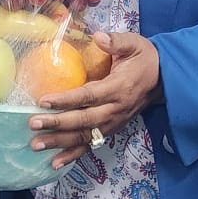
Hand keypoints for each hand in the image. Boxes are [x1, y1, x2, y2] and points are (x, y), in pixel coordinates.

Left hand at [28, 32, 160, 168]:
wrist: (164, 80)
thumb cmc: (144, 59)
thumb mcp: (134, 44)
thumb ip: (116, 41)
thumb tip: (98, 36)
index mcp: (118, 88)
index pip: (89, 95)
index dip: (66, 99)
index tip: (44, 100)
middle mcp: (115, 109)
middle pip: (83, 120)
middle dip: (57, 123)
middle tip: (32, 124)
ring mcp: (114, 123)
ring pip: (84, 136)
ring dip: (60, 142)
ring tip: (36, 144)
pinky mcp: (112, 130)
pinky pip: (91, 145)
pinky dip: (73, 155)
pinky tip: (55, 162)